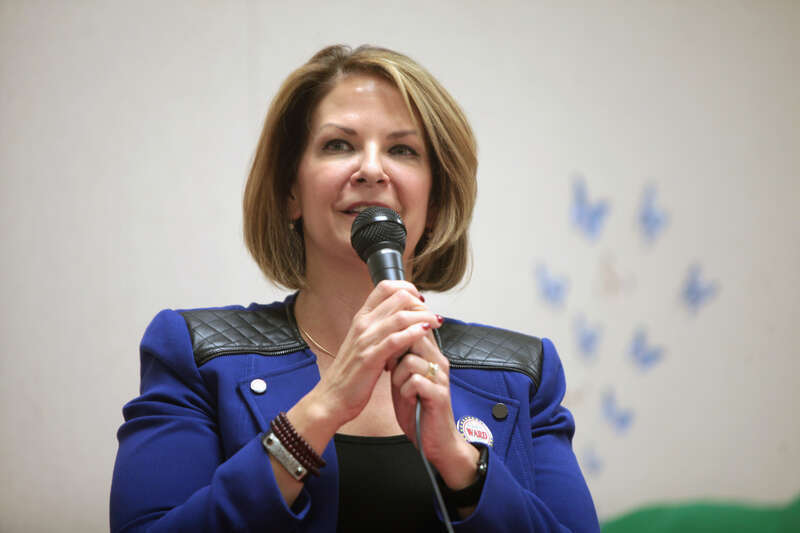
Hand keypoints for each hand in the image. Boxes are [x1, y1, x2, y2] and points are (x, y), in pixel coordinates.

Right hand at [310, 280, 441, 427]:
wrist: (333, 396)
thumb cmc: (351, 371)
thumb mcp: (363, 342)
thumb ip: (379, 327)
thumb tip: (401, 316)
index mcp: (361, 317)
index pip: (385, 286)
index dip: (407, 287)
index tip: (420, 298)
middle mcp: (363, 324)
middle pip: (398, 298)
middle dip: (421, 303)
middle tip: (432, 314)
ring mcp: (366, 340)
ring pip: (401, 317)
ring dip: (424, 316)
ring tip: (437, 322)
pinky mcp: (371, 358)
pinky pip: (396, 340)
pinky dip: (414, 333)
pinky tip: (426, 332)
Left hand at [389, 333, 479, 489]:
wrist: (434, 440)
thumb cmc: (418, 410)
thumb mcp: (404, 379)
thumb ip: (399, 359)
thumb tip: (386, 340)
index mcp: (432, 356)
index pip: (415, 329)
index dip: (396, 340)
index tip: (389, 357)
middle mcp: (439, 363)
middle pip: (412, 339)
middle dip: (394, 355)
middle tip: (392, 372)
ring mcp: (441, 378)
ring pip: (410, 360)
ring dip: (398, 376)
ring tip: (401, 389)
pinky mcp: (439, 395)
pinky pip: (415, 381)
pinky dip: (405, 390)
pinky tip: (408, 399)